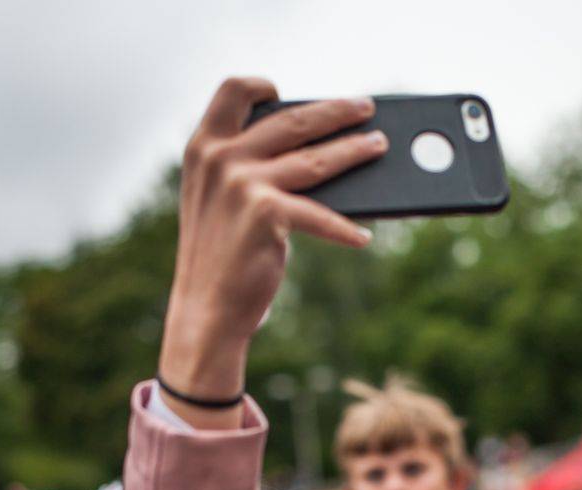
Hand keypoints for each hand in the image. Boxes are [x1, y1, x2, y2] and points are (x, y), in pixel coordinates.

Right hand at [159, 77, 386, 425]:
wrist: (205, 311)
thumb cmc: (219, 262)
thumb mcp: (220, 205)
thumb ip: (245, 171)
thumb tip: (311, 156)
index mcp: (203, 149)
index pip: (232, 92)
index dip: (260, 85)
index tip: (284, 91)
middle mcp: (221, 158)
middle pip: (292, 121)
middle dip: (336, 111)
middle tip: (366, 108)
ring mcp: (243, 183)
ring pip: (316, 160)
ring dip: (355, 151)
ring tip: (378, 146)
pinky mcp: (266, 213)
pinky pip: (321, 215)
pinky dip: (345, 230)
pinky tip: (363, 237)